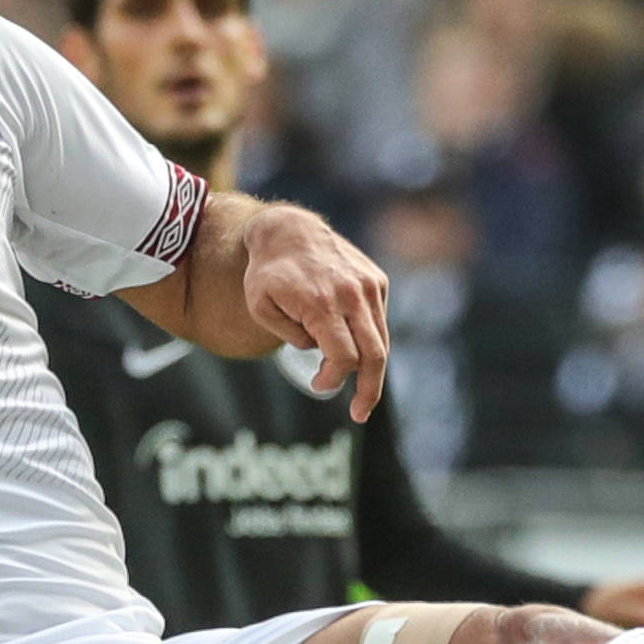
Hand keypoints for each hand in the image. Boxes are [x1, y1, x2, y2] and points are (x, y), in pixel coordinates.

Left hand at [243, 206, 392, 421]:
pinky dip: (370, 341)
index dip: (333, 379)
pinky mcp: (376, 280)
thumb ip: (291, 338)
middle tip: (359, 413)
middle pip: (374, 356)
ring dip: (372, 371)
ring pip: (381, 341)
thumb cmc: (268, 273)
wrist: (289, 230)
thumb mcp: (261, 309)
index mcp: (322, 304)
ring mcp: (368, 285)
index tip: (317, 385)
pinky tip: (352, 347)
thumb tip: (319, 352)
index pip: (344, 358)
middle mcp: (352, 294)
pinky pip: (378, 322)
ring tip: (362, 392)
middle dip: (369, 392)